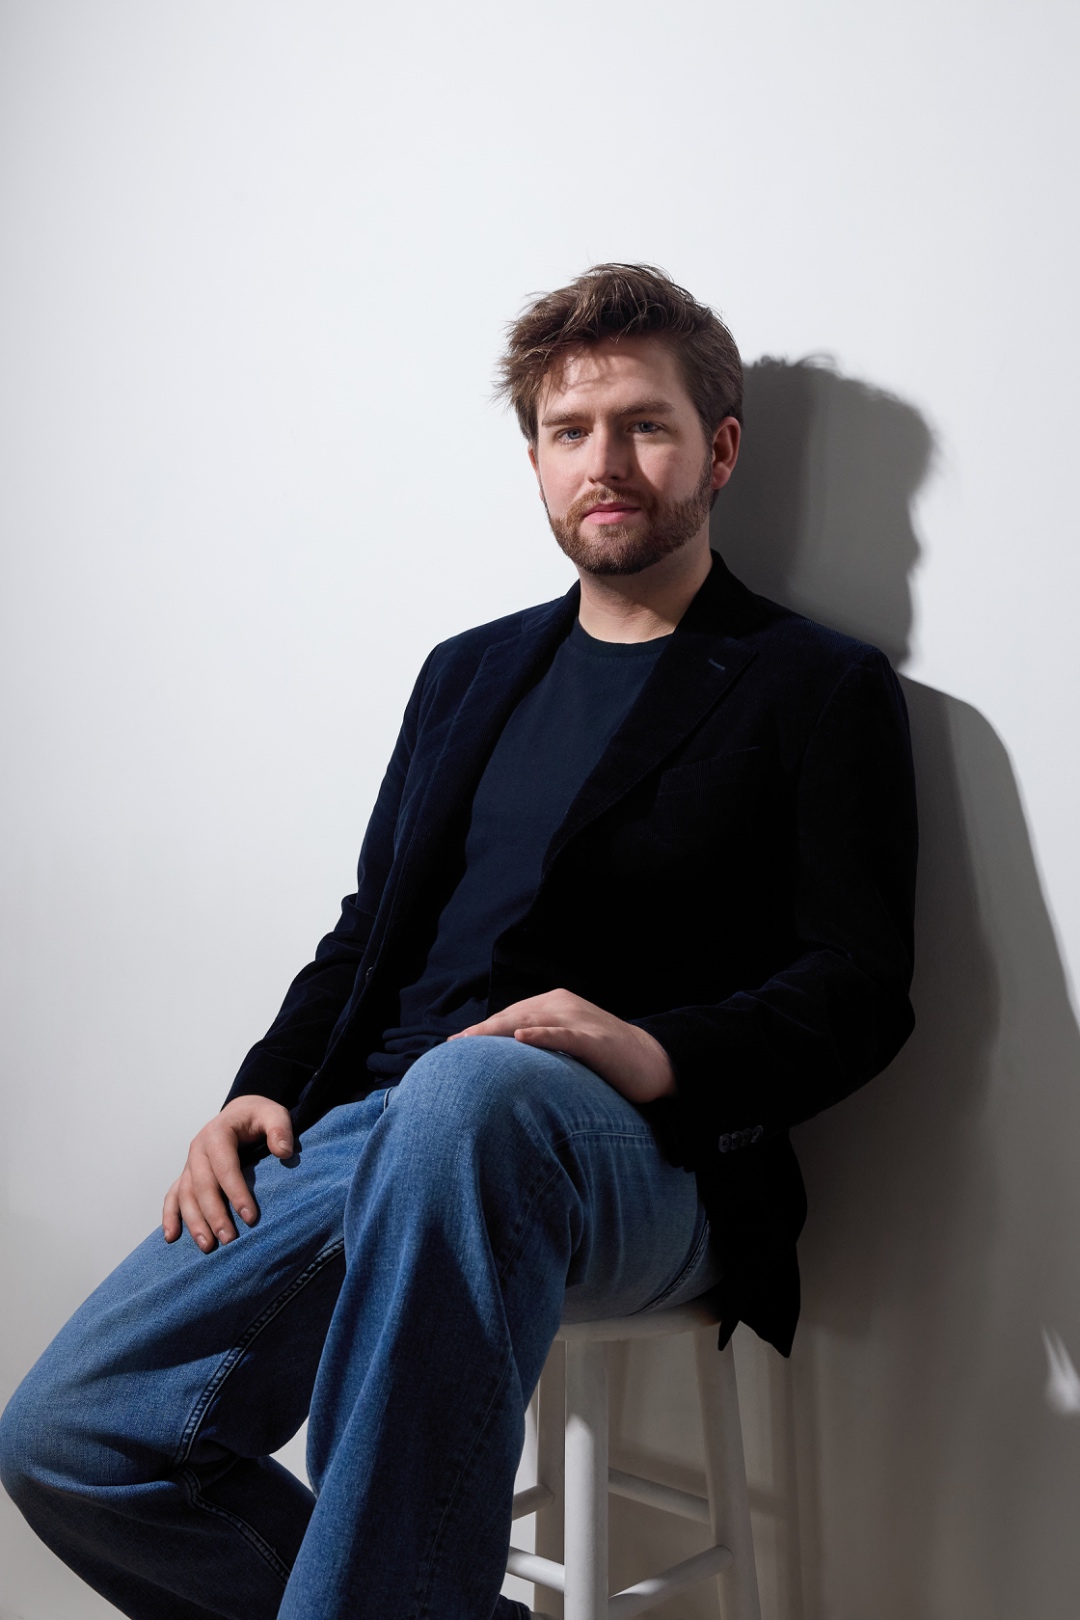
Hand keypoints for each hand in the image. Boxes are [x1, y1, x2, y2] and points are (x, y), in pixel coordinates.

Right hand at [162, 1095, 294, 1251]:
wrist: (240, 1112)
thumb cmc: (258, 1117)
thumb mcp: (274, 1114)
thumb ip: (280, 1129)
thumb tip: (284, 1152)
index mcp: (218, 1133)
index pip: (225, 1166)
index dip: (236, 1192)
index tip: (250, 1217)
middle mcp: (198, 1149)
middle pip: (202, 1185)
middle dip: (214, 1214)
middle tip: (229, 1240)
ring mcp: (189, 1163)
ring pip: (185, 1195)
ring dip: (194, 1221)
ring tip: (207, 1246)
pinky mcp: (186, 1175)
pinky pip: (173, 1196)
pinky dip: (169, 1216)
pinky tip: (172, 1237)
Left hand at [450, 988, 675, 1105]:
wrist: (652, 1062)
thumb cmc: (605, 1058)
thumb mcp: (567, 1045)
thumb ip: (541, 1045)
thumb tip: (505, 1062)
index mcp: (555, 1004)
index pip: (510, 1015)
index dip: (482, 1030)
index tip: (454, 1045)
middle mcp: (564, 1005)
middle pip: (514, 1015)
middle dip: (482, 1031)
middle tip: (453, 1046)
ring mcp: (580, 1020)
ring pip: (531, 1020)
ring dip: (498, 1030)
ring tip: (471, 1041)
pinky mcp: (595, 1039)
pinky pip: (564, 1033)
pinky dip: (541, 1033)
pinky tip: (520, 1037)